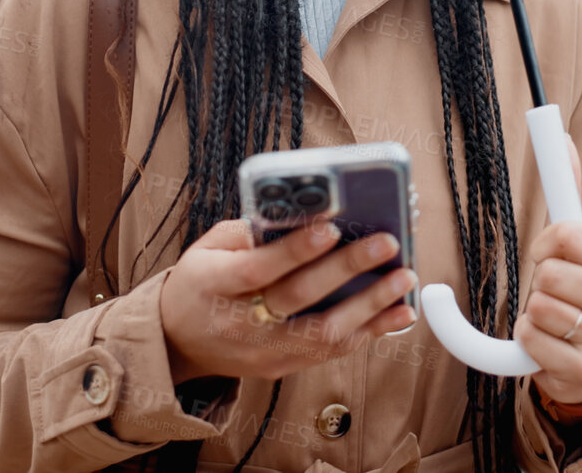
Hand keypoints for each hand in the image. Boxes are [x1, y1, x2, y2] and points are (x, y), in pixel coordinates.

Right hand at [160, 215, 418, 382]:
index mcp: (212, 285)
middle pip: (298, 298)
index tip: (333, 227)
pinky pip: (330, 352)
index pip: (257, 269)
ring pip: (323, 334)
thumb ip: (250, 232)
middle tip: (386, 243)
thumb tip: (305, 213)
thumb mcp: (208, 248)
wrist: (178, 342)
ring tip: (404, 278)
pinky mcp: (281, 369)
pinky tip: (398, 312)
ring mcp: (262, 352)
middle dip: (347, 269)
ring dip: (370, 306)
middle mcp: (238, 324)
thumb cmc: (200, 282)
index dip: (295, 251)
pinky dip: (369, 332)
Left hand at [513, 135, 581, 406]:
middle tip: (554, 294)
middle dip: (539, 282)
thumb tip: (561, 134)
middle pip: (549, 273)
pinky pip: (532, 343)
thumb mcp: (578, 246)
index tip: (547, 254)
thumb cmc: (578, 293)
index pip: (567, 234)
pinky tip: (548, 345)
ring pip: (539, 307)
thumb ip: (568, 190)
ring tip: (554, 321)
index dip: (545, 244)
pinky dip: (528, 342)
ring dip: (533, 314)